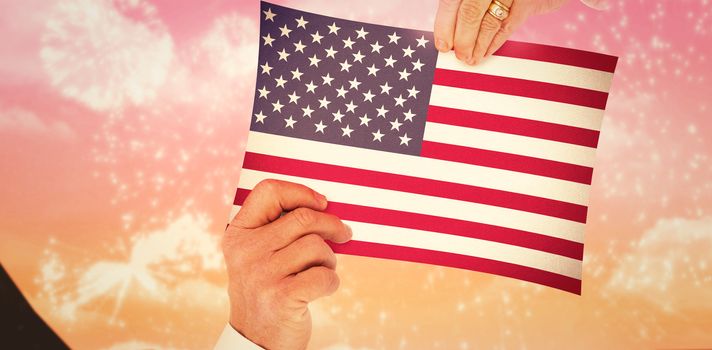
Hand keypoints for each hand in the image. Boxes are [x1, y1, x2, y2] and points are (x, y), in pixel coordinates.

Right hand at [222, 179, 351, 349]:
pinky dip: (331, 282)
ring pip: (317, 246)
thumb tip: (324, 207)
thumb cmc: (267, 289)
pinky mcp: (281, 296)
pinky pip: (324, 275)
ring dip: (329, 259)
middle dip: (332, 225)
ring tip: (322, 270)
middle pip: (303, 218)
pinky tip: (321, 288)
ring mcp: (262, 274)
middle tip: (344, 234)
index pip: (268, 191)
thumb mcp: (258, 255)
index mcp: (239, 234)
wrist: (256, 339)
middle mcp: (246, 251)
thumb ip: (279, 229)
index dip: (300, 192)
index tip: (322, 204)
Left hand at [434, 0, 568, 64]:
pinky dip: (494, 42)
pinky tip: (485, 52)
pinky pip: (507, 25)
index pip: (451, 2)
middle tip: (459, 55)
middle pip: (470, 13)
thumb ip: (464, 6)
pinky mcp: (526, 2)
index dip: (445, 25)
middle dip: (462, 39)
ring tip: (471, 58)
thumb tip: (448, 32)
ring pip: (489, 21)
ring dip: (478, 45)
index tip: (442, 44)